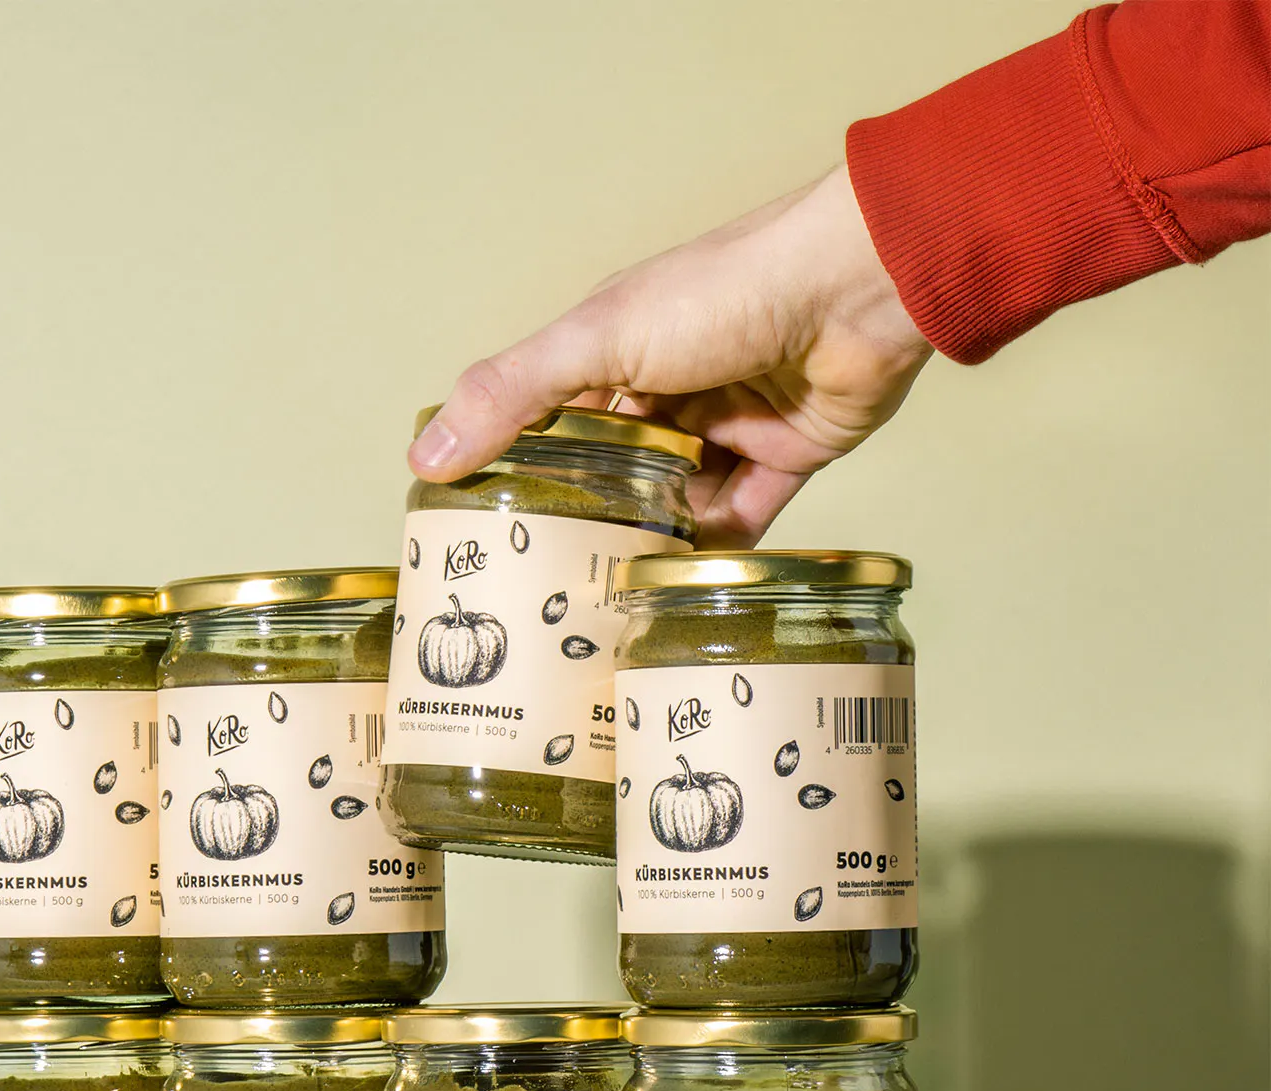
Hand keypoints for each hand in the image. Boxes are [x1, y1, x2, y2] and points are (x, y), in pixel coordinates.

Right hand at [408, 166, 931, 547]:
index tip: (484, 537)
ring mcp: (727, 425)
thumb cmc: (727, 292)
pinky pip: (742, 518)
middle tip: (543, 596)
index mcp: (615, 350)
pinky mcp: (784, 457)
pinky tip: (683, 592)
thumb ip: (513, 394)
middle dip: (586, 523)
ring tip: (607, 610)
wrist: (856, 288)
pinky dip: (716, 551)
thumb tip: (425, 454)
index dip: (518, 473)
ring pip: (675, 502)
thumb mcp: (597, 338)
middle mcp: (668, 387)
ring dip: (650, 544)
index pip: (551, 421)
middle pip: (614, 470)